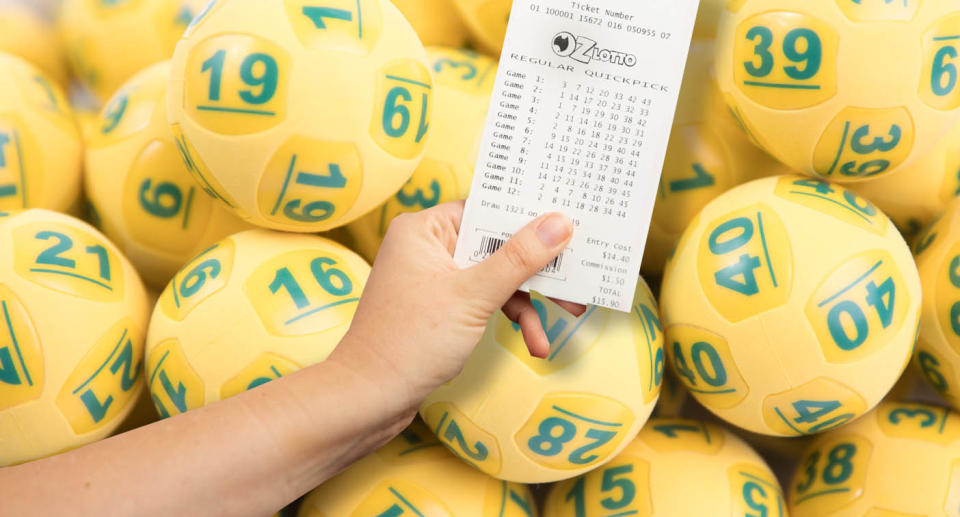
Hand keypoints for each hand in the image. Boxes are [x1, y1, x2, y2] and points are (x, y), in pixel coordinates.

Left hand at [331, 201, 579, 410]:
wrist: (369, 398)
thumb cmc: (408, 342)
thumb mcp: (473, 296)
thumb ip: (518, 259)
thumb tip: (559, 222)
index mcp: (425, 229)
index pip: (488, 209)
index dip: (529, 218)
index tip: (570, 225)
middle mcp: (428, 246)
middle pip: (497, 244)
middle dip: (536, 269)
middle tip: (576, 280)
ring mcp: (434, 277)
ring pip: (495, 276)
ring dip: (527, 301)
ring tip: (562, 320)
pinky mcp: (441, 306)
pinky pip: (484, 299)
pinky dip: (509, 317)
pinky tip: (533, 343)